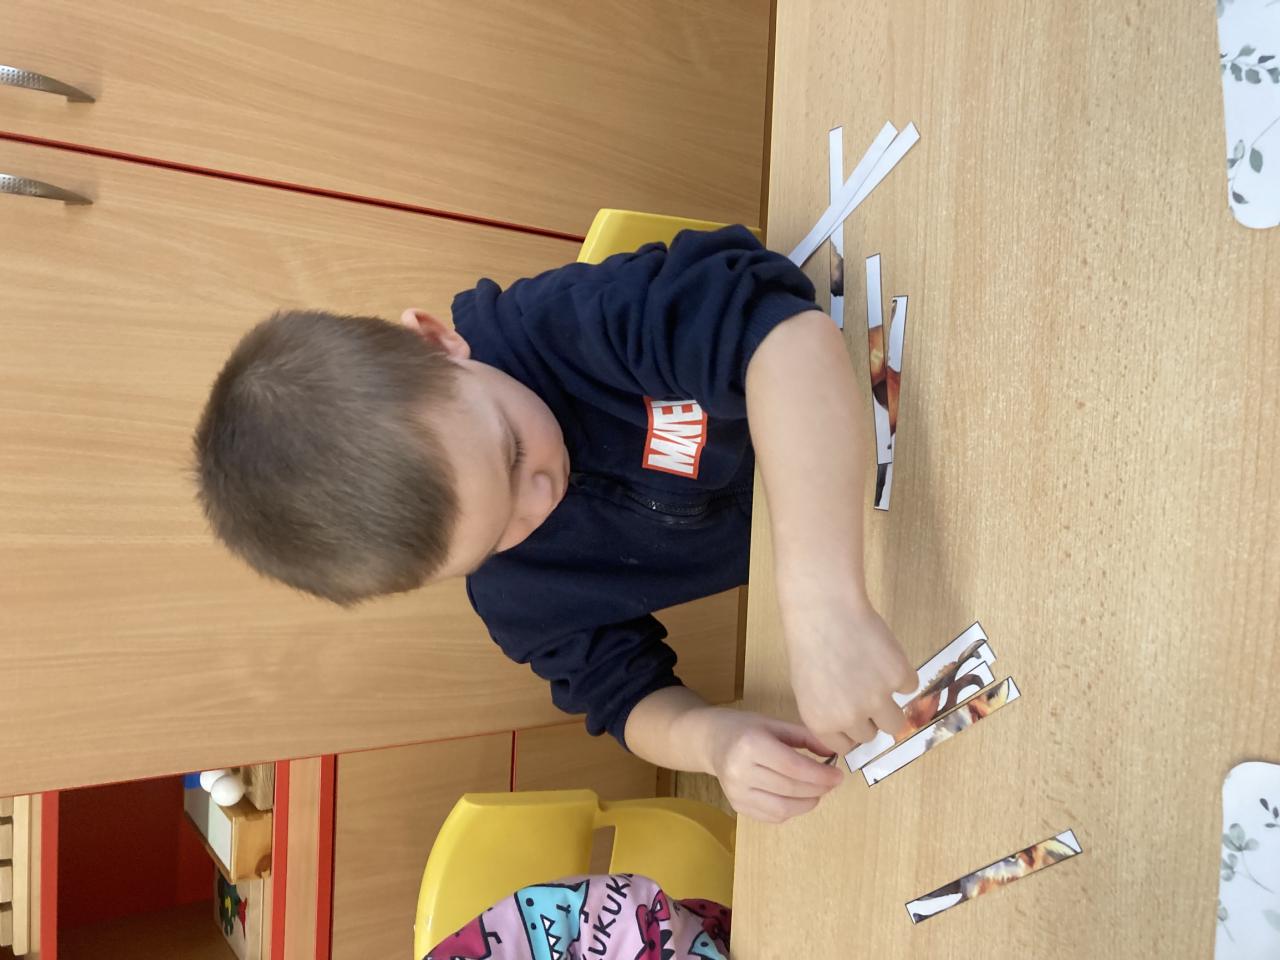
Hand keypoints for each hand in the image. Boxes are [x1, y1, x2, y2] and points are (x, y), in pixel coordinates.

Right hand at [696, 707, 843, 822]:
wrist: (711, 741)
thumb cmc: (744, 728)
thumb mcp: (774, 724)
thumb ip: (805, 737)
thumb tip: (834, 751)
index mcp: (750, 744)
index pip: (793, 767)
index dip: (820, 775)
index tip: (838, 775)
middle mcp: (740, 771)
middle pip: (790, 788)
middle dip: (819, 788)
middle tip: (833, 782)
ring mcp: (736, 792)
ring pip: (783, 808)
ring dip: (808, 802)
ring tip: (819, 791)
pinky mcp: (737, 806)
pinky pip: (773, 816)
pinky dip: (792, 810)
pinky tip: (800, 798)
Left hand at [784, 600, 914, 755]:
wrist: (826, 610)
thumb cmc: (811, 644)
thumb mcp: (807, 688)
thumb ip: (828, 714)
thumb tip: (850, 732)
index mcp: (822, 722)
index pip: (846, 746)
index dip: (850, 730)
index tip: (852, 716)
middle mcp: (850, 717)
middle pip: (871, 735)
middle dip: (869, 717)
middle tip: (862, 690)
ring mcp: (877, 698)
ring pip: (894, 721)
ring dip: (888, 704)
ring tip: (874, 678)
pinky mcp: (898, 677)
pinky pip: (908, 687)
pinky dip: (900, 675)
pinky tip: (881, 656)